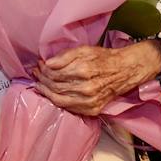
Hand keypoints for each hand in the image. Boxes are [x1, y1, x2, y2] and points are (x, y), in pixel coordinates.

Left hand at [32, 41, 160, 116]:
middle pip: (55, 87)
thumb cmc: (103, 58)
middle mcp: (85, 88)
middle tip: (36, 73)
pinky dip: (57, 101)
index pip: (54, 73)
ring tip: (39, 84)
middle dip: (42, 80)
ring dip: (46, 92)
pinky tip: (51, 94)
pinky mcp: (91, 110)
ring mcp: (88, 101)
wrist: (124, 71)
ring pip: (59, 99)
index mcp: (83, 71)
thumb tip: (47, 63)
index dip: (43, 69)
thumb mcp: (84, 49)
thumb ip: (65, 56)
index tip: (38, 64)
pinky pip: (69, 108)